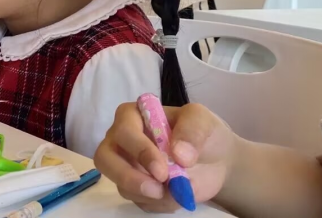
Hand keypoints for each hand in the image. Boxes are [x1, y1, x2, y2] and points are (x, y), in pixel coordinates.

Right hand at [94, 102, 237, 212]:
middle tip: (157, 190)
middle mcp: (121, 140)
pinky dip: (159, 204)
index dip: (139, 151)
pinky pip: (138, 202)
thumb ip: (192, 131)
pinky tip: (177, 196)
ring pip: (121, 185)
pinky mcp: (135, 189)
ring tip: (178, 192)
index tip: (162, 170)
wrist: (216, 160)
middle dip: (129, 178)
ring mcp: (125, 166)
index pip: (124, 132)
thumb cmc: (202, 133)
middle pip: (105, 159)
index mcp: (131, 116)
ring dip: (150, 195)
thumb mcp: (202, 120)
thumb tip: (179, 154)